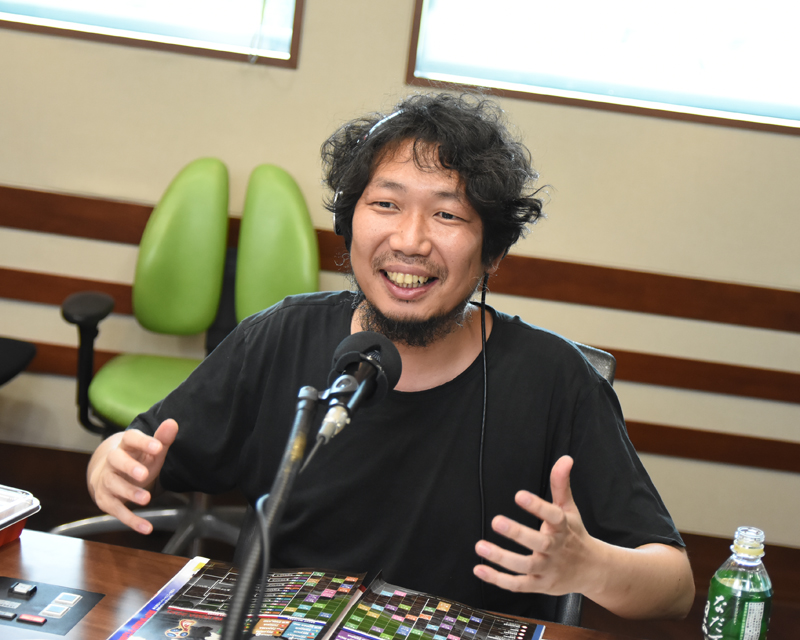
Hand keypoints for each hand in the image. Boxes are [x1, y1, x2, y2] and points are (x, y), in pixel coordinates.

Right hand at [87, 419, 178, 534]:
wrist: (109, 476)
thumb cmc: (137, 461)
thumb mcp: (151, 451)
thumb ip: (162, 439)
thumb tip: (172, 423)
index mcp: (126, 446)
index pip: (130, 438)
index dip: (143, 442)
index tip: (158, 447)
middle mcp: (113, 462)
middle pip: (116, 461)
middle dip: (129, 467)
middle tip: (144, 474)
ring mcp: (108, 481)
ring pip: (114, 486)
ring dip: (130, 493)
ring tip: (146, 499)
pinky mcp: (106, 501)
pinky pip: (117, 511)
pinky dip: (132, 520)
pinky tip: (147, 528)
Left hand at [473, 455, 598, 595]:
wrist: (593, 571)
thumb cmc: (575, 535)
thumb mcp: (570, 509)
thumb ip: (561, 485)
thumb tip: (565, 458)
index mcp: (563, 527)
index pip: (553, 515)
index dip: (537, 506)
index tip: (519, 495)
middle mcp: (556, 548)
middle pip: (539, 542)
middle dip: (518, 533)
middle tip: (496, 521)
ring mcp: (548, 568)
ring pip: (525, 566)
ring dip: (502, 558)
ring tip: (480, 546)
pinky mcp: (540, 585)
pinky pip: (519, 585)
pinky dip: (499, 580)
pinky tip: (480, 569)